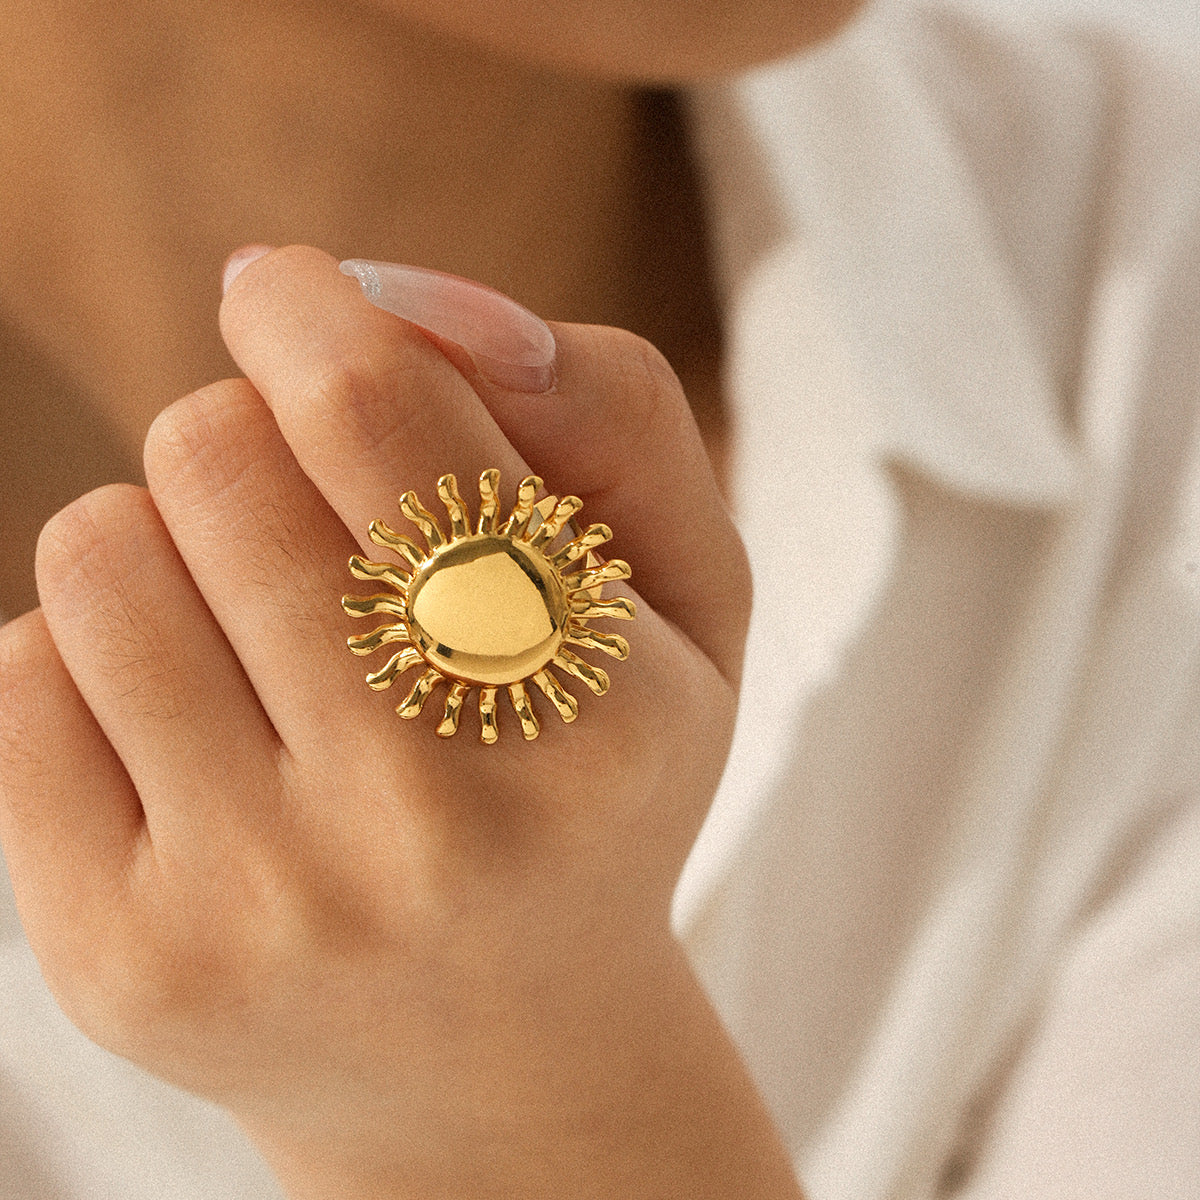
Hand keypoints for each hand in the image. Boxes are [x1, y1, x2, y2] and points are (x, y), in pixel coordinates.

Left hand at [0, 248, 793, 1197]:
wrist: (506, 1055)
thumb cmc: (597, 786)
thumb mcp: (691, 603)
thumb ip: (610, 412)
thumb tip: (392, 296)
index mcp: (589, 709)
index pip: (373, 411)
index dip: (303, 307)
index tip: (286, 294)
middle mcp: (422, 818)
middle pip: (216, 453)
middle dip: (251, 430)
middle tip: (316, 508)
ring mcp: (259, 903)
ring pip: (101, 550)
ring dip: (176, 539)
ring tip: (268, 630)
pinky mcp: (122, 963)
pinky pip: (27, 679)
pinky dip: (106, 659)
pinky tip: (207, 731)